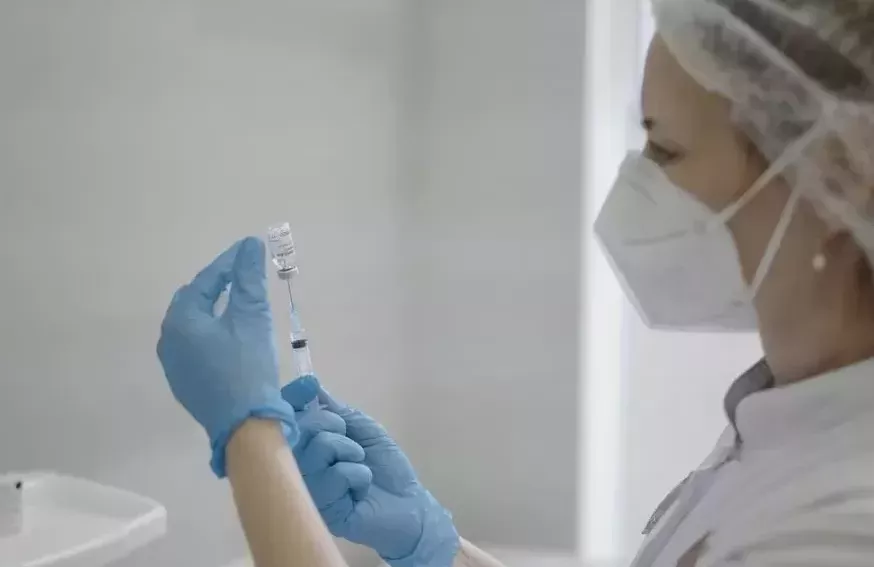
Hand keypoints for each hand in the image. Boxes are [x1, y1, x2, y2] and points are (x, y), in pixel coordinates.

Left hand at [157, 237, 297, 476]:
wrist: (244, 425)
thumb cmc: (248, 366)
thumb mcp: (252, 317)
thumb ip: (249, 278)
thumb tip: (250, 244)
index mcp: (181, 320)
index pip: (206, 281)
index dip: (229, 264)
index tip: (249, 251)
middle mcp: (168, 338)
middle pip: (194, 301)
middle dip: (218, 285)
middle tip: (243, 277)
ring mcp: (172, 363)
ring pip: (193, 324)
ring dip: (213, 310)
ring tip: (238, 304)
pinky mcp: (183, 381)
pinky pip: (194, 346)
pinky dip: (210, 333)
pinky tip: (230, 337)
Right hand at [283, 377, 458, 566]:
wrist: (408, 503)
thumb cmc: (386, 467)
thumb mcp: (365, 431)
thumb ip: (338, 411)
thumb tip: (313, 387)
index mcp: (310, 448)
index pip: (288, 421)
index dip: (292, 402)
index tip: (306, 389)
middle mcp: (303, 468)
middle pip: (298, 431)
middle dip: (328, 423)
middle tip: (348, 435)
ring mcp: (311, 491)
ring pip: (316, 452)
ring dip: (347, 450)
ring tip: (360, 462)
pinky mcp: (323, 512)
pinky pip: (334, 477)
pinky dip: (357, 474)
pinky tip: (362, 488)